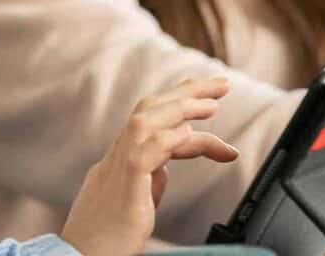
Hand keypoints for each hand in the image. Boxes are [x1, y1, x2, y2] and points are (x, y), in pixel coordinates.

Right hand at [60, 78, 239, 255]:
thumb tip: (164, 169)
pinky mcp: (123, 186)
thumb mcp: (131, 203)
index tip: (205, 98)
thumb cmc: (104, 241)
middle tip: (220, 85)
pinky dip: (170, 138)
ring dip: (182, 108)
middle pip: (148, 109)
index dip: (177, 104)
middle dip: (186, 92)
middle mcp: (114, 158)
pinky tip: (192, 133)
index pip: (148, 120)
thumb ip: (146, 182)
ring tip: (213, 104)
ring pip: (146, 122)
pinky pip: (146, 151)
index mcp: (117, 161)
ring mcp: (116, 169)